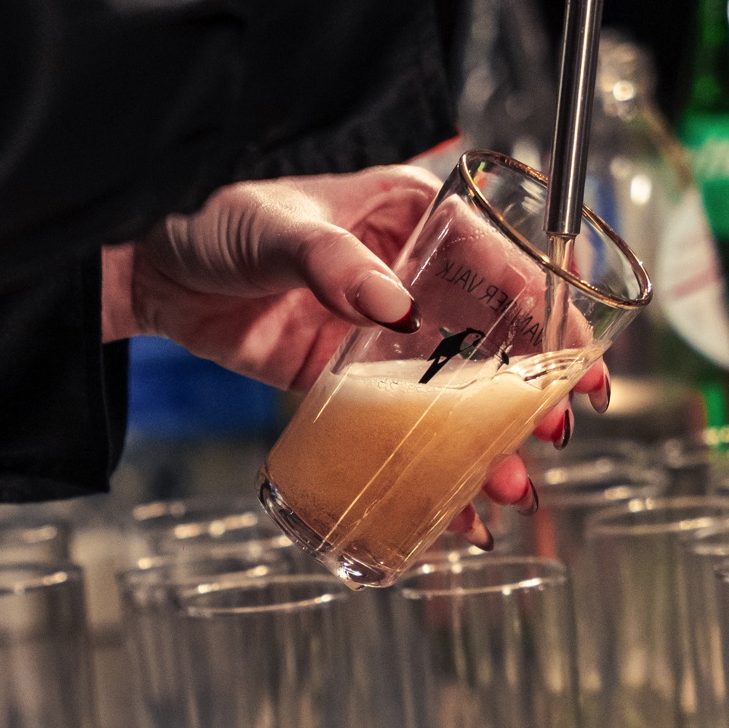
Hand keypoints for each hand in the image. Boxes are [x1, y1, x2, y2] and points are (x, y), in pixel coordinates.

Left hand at [102, 165, 609, 531]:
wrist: (150, 267)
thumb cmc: (215, 217)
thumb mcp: (277, 228)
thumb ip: (333, 263)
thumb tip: (391, 305)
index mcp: (415, 217)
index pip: (503, 264)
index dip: (551, 315)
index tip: (578, 360)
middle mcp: (416, 277)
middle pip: (498, 340)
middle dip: (533, 393)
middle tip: (554, 435)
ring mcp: (387, 334)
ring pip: (460, 394)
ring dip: (492, 444)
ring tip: (511, 488)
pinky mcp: (353, 381)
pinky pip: (406, 426)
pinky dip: (432, 468)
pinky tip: (456, 510)